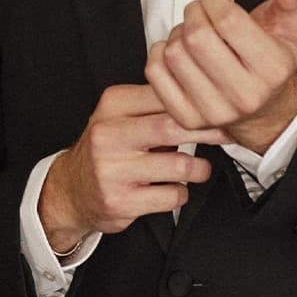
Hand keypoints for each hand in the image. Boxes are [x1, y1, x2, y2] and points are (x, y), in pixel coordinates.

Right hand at [40, 80, 210, 251]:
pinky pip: (171, 196)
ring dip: (199, 169)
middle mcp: (108, 134)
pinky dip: (181, 193)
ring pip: (179, 165)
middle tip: (225, 134)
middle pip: (173, 127)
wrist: (71, 190)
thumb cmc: (107, 150)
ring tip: (199, 169)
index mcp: (112, 105)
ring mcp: (112, 169)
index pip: (166, 95)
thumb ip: (156, 104)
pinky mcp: (120, 201)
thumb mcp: (121, 115)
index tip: (220, 109)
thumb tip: (206, 98)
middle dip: (208, 131)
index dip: (199, 102)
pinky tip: (174, 188)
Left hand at [147, 0, 296, 156]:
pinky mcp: (187, 119)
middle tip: (201, 9)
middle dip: (194, 11)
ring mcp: (214, 111)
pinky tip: (178, 51)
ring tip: (193, 33)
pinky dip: (159, 53)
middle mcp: (245, 95)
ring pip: (174, 53)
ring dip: (177, 33)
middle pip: (197, 37)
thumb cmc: (272, 62)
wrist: (265, 112)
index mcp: (273, 69)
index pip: (228, 20)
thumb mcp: (290, 26)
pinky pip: (156, 73)